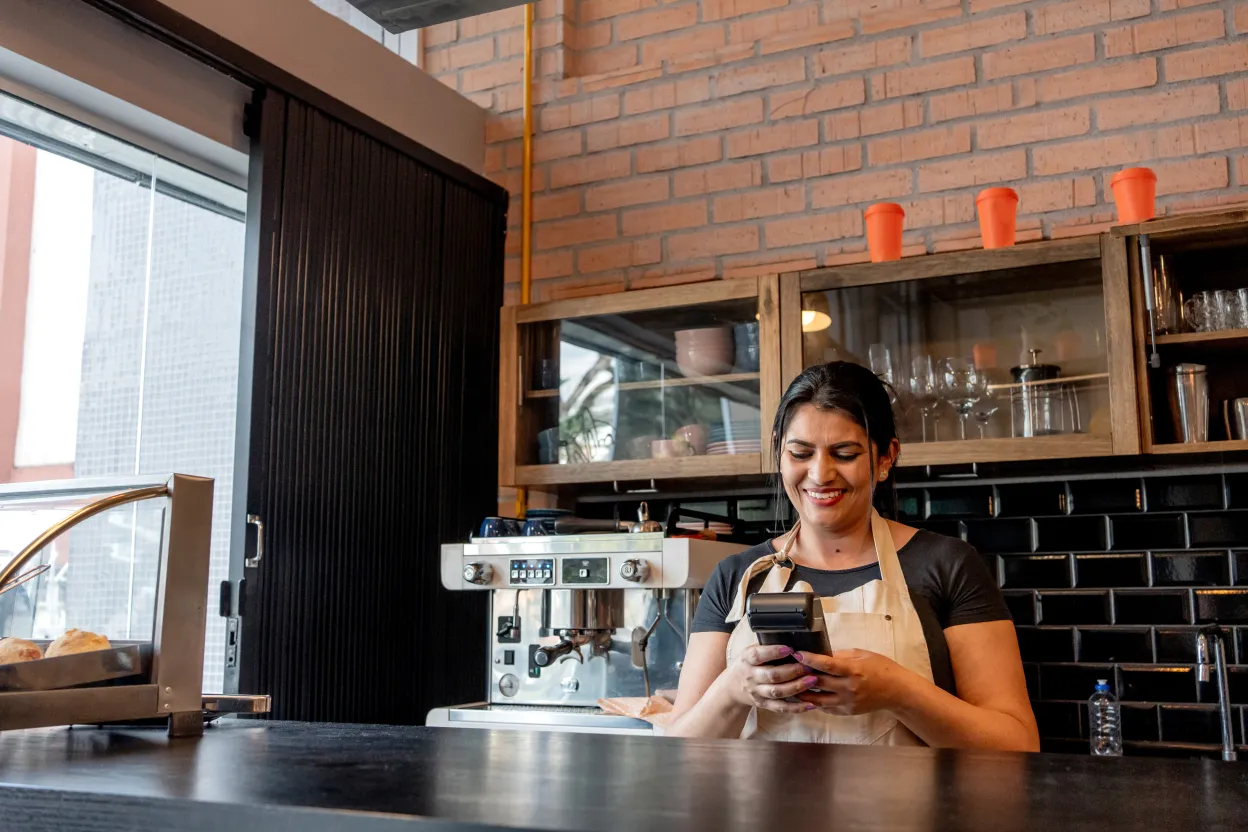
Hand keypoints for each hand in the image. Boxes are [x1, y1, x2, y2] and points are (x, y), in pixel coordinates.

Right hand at [724, 645, 820, 713]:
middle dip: (792, 671)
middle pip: (772, 675)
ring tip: (813, 680)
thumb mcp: (750, 652)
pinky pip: (780, 708)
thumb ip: (766, 648)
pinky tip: (810, 704)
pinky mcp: (764, 704)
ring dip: (797, 687)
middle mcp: (751, 676)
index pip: (758, 655)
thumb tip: (793, 638)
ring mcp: (757, 692)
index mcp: (747, 659)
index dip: (773, 652)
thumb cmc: (748, 665)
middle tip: (808, 666)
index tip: (790, 649)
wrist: (732, 688)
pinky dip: (796, 708)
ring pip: (778, 692)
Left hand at [792, 649, 909, 714]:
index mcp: (853, 670)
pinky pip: (826, 708)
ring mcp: (848, 702)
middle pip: (818, 682)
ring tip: (791, 684)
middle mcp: (849, 688)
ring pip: (818, 700)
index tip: (796, 653)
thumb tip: (821, 655)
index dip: (809, 659)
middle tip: (788, 667)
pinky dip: (815, 702)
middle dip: (801, 675)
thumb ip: (840, 656)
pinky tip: (806, 696)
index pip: (826, 665)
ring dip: (803, 692)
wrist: (897, 691)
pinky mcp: (848, 712)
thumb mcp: (861, 655)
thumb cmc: (881, 668)